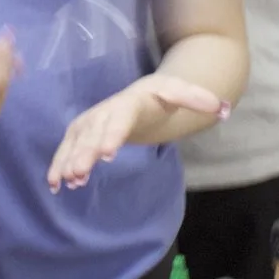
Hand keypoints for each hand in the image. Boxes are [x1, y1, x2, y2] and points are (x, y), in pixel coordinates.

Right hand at [49, 75, 229, 190]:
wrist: (146, 93)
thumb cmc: (163, 96)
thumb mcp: (182, 94)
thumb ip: (199, 100)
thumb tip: (222, 109)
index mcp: (131, 101)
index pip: (121, 117)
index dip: (113, 134)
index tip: (107, 154)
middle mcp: (107, 110)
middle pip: (94, 131)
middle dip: (84, 153)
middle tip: (79, 174)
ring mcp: (92, 120)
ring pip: (77, 141)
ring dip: (69, 160)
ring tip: (67, 182)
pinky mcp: (82, 132)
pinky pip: (68, 148)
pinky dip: (60, 163)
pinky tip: (55, 185)